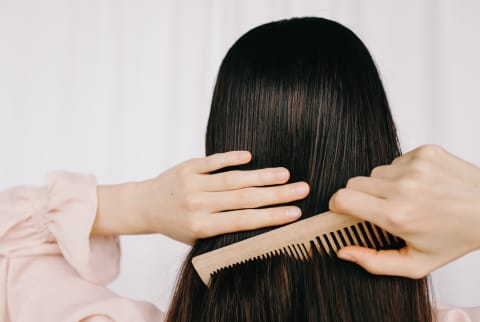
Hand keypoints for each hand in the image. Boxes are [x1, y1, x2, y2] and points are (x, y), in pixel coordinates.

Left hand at [93, 151, 309, 244]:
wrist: (146, 206)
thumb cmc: (177, 225)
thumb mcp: (198, 238)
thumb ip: (225, 232)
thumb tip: (262, 226)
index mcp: (203, 227)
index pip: (244, 221)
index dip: (272, 217)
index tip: (296, 213)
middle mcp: (198, 205)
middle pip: (244, 198)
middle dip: (277, 194)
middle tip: (302, 189)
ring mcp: (193, 183)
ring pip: (233, 178)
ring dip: (261, 175)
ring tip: (285, 174)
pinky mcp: (188, 167)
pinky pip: (213, 161)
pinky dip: (232, 157)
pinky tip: (250, 157)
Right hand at [329, 145, 479, 277]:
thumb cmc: (456, 237)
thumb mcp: (416, 263)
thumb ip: (375, 262)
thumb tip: (344, 252)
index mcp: (397, 216)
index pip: (343, 198)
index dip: (337, 204)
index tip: (343, 210)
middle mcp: (403, 187)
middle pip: (354, 183)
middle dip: (360, 196)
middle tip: (380, 208)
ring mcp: (414, 166)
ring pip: (375, 172)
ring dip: (383, 185)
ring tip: (407, 198)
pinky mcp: (424, 152)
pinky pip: (395, 161)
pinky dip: (402, 173)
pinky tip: (420, 185)